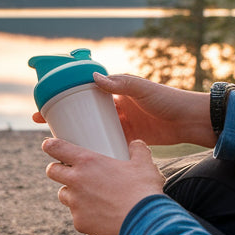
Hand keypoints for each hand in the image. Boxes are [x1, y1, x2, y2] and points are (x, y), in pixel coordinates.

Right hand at [32, 73, 215, 147]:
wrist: (191, 122)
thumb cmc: (168, 100)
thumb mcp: (143, 89)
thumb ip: (122, 84)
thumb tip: (96, 78)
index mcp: (118, 90)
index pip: (85, 91)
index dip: (66, 95)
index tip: (48, 102)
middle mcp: (118, 105)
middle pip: (85, 111)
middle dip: (65, 116)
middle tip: (43, 124)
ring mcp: (123, 123)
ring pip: (94, 128)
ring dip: (78, 134)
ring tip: (57, 142)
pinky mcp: (130, 138)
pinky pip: (108, 142)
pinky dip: (96, 147)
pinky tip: (83, 156)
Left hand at [42, 137, 164, 234]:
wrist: (143, 221)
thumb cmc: (143, 189)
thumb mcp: (144, 164)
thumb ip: (137, 150)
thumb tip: (136, 144)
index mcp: (87, 161)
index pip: (57, 148)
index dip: (50, 145)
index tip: (49, 145)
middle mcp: (76, 181)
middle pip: (52, 171)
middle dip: (56, 169)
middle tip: (68, 172)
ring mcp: (75, 203)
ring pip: (63, 195)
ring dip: (71, 193)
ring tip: (88, 195)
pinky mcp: (79, 222)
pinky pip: (77, 216)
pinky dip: (85, 214)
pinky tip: (100, 215)